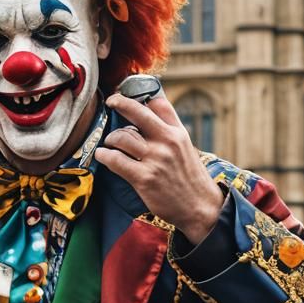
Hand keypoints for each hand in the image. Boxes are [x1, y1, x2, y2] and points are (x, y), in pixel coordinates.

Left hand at [96, 93, 224, 243]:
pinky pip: (116, 160)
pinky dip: (105, 156)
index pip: (158, 103)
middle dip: (119, 102)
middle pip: (137, 112)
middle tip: (111, 101)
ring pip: (122, 137)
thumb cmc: (189, 178)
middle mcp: (167, 141)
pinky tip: (103, 156)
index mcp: (177, 133)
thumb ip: (169, 131)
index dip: (140, 97)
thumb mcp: (185, 148)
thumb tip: (150, 113)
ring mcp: (155, 159)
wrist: (200, 207)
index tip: (127, 95)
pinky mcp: (144, 178)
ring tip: (110, 144)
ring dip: (111, 139)